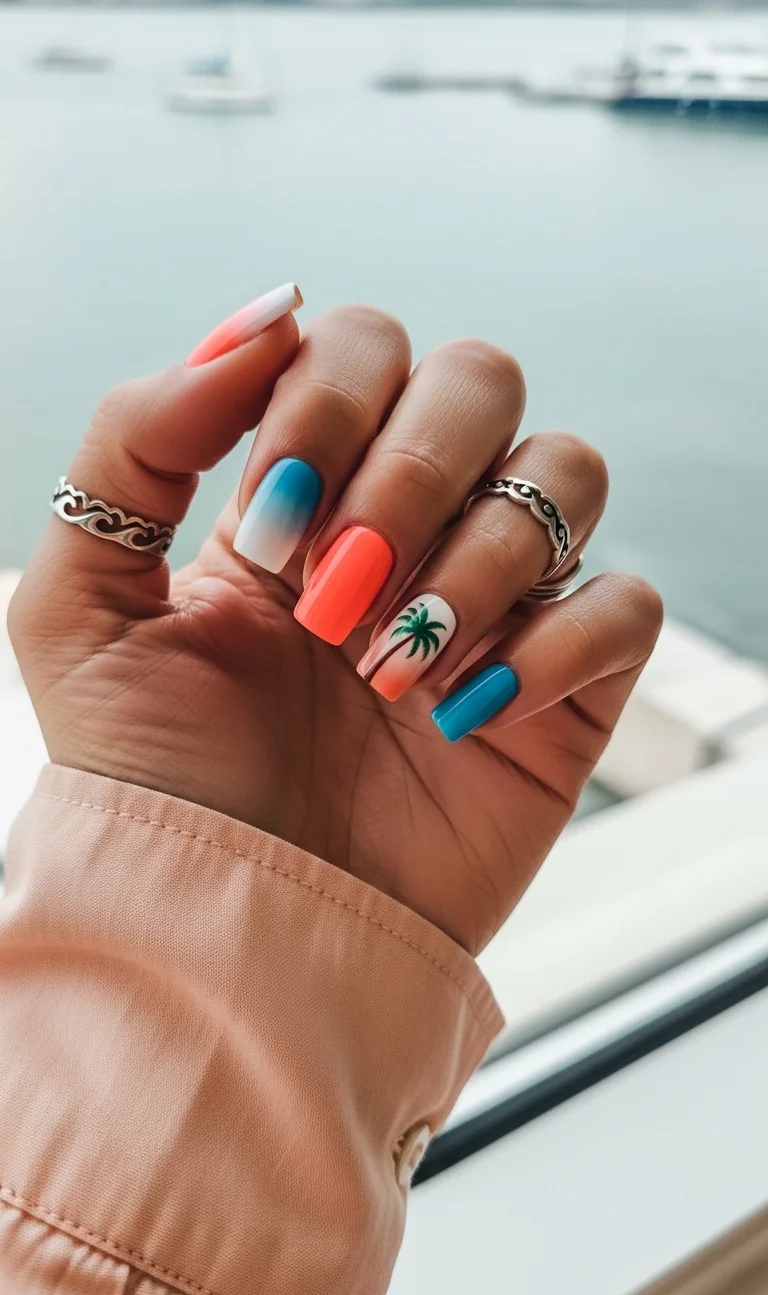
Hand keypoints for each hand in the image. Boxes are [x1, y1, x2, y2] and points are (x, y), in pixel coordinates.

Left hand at [9, 296, 661, 953]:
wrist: (235, 938)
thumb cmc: (154, 785)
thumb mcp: (80, 609)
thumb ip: (134, 441)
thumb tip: (264, 315)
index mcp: (302, 493)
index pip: (360, 345)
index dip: (322, 409)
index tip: (266, 531)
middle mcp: (408, 526)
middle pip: (480, 376)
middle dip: (406, 472)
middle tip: (332, 596)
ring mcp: (495, 601)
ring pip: (568, 469)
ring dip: (478, 557)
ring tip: (390, 670)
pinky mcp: (565, 689)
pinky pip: (626, 604)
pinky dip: (556, 642)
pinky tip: (465, 714)